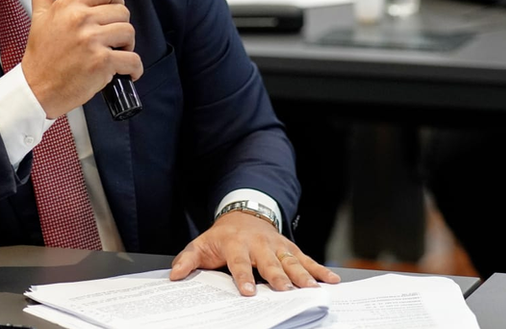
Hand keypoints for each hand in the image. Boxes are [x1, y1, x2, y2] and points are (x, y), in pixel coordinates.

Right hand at [23, 0, 142, 117]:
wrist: (37, 88)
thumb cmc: (41, 56)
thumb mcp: (38, 16)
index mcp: (69, 5)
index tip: (113, 10)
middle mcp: (81, 19)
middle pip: (122, 11)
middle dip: (120, 25)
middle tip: (112, 37)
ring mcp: (93, 41)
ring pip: (129, 33)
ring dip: (127, 45)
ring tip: (116, 52)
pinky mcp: (102, 62)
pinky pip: (133, 59)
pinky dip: (135, 68)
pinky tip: (127, 71)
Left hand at [169, 211, 340, 295]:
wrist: (243, 214)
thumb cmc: (222, 236)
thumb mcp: (201, 244)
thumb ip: (187, 260)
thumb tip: (174, 275)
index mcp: (236, 245)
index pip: (240, 262)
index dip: (244, 277)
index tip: (247, 291)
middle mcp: (259, 244)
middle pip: (270, 262)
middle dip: (278, 276)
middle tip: (285, 290)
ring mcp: (277, 246)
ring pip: (291, 260)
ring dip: (302, 274)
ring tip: (312, 288)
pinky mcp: (290, 248)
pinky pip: (306, 259)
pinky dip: (320, 269)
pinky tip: (331, 280)